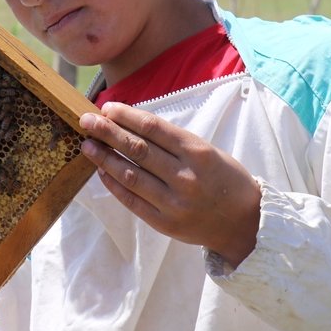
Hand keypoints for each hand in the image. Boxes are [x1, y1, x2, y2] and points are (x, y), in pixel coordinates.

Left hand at [79, 102, 261, 267]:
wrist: (244, 223)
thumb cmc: (224, 180)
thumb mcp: (207, 152)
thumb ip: (173, 141)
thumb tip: (131, 124)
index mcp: (198, 153)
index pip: (153, 128)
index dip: (126, 116)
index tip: (107, 107)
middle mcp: (185, 177)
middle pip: (137, 149)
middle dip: (107, 132)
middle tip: (85, 120)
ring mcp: (173, 202)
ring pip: (130, 174)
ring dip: (104, 158)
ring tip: (87, 145)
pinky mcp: (164, 223)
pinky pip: (131, 200)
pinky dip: (113, 184)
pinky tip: (101, 171)